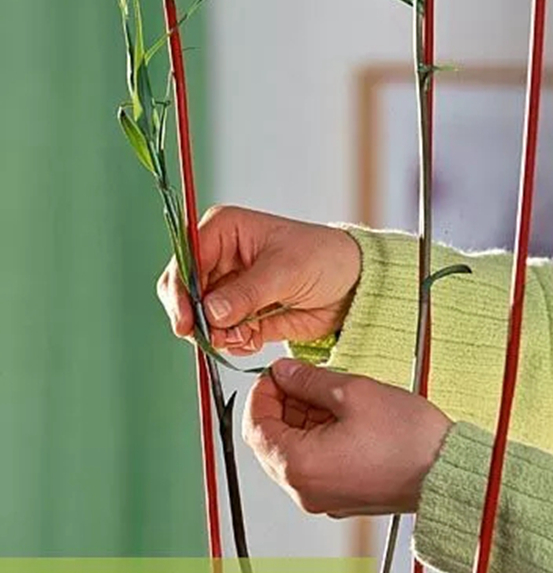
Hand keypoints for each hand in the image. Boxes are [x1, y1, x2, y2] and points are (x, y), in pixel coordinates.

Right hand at [156, 205, 361, 354]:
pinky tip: (255, 338)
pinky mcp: (242, 315)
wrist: (353, 285)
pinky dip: (234, 342)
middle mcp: (220, 257)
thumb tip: (211, 312)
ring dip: (219, 333)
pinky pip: (223, 334)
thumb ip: (247, 293)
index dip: (180, 290)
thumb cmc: (324, 259)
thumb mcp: (285, 271)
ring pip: (201, 317)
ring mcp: (230, 288)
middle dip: (197, 318)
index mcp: (225, 230)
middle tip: (214, 337)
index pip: (186, 259)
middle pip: (185, 291)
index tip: (186, 321)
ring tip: (248, 335)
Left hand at [242, 358, 452, 517]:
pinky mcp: (340, 499)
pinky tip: (339, 418)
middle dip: (280, 407)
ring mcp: (322, 498)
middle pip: (269, 443)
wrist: (447, 473)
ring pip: (291, 455)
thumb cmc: (409, 441)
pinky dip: (315, 441)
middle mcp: (304, 489)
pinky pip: (313, 467)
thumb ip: (309, 380)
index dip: (261, 393)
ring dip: (300, 422)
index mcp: (299, 466)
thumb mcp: (354, 392)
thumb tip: (285, 372)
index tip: (275, 374)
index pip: (254, 427)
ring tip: (326, 396)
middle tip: (299, 379)